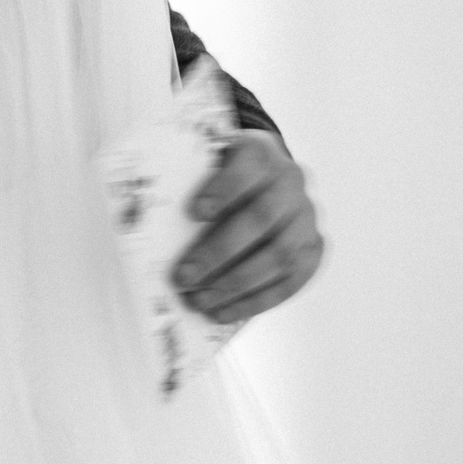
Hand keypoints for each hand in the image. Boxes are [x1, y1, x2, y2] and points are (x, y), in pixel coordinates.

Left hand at [173, 129, 323, 323]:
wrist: (262, 176)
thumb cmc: (218, 173)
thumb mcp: (203, 162)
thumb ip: (185, 180)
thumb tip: (148, 219)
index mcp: (261, 151)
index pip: (249, 164)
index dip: (224, 189)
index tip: (194, 213)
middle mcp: (292, 181)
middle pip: (261, 218)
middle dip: (219, 252)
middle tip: (184, 277)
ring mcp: (307, 217)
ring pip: (279, 255)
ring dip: (236, 284)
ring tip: (199, 301)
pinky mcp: (314, 248)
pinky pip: (291, 281)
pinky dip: (256, 301)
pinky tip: (224, 312)